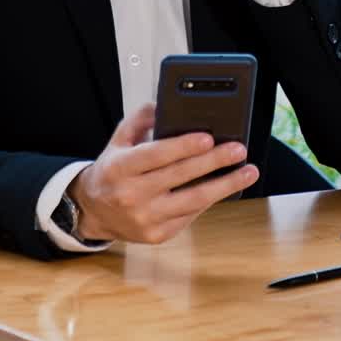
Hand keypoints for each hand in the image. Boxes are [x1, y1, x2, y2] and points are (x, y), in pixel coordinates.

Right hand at [68, 104, 258, 243]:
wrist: (93, 211)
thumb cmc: (111, 171)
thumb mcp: (118, 140)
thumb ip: (140, 119)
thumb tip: (165, 105)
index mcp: (120, 167)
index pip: (156, 155)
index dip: (183, 146)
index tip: (208, 137)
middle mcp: (131, 195)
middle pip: (180, 176)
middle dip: (214, 162)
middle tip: (238, 150)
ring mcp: (146, 218)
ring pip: (192, 201)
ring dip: (224, 186)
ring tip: (247, 172)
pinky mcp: (157, 235)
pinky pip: (190, 215)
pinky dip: (210, 200)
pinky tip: (225, 187)